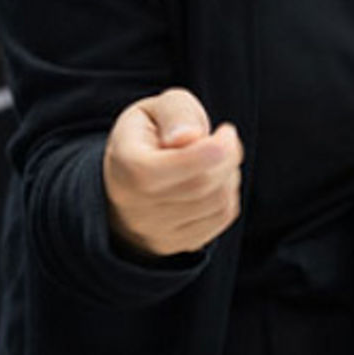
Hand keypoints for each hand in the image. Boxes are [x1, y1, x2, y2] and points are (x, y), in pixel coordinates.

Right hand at [102, 87, 242, 256]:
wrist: (124, 181)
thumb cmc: (145, 139)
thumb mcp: (153, 109)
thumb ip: (175, 113)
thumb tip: (189, 137)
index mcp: (127, 166)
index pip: (178, 163)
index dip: (214, 148)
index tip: (226, 131)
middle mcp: (137, 207)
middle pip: (204, 184)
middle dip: (228, 158)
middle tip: (225, 140)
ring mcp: (155, 232)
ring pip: (217, 203)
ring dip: (229, 176)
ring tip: (216, 161)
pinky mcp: (175, 245)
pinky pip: (221, 219)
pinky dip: (228, 195)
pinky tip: (215, 182)